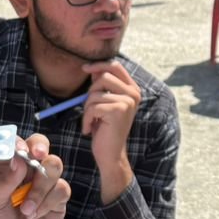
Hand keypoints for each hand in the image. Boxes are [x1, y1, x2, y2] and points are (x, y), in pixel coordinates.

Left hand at [0, 133, 70, 218]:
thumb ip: (3, 182)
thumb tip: (17, 160)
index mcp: (5, 168)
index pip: (15, 144)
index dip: (18, 143)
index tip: (19, 150)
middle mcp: (26, 171)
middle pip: (40, 146)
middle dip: (40, 148)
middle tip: (36, 155)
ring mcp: (43, 184)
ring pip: (54, 166)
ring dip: (41, 187)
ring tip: (26, 210)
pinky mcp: (57, 200)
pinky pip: (62, 189)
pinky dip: (49, 201)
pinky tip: (35, 216)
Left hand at [82, 61, 142, 175]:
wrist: (110, 154)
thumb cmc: (105, 128)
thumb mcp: (104, 103)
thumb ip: (102, 86)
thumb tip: (92, 68)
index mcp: (132, 89)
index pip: (116, 66)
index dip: (99, 65)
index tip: (85, 68)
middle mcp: (133, 93)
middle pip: (104, 76)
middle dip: (90, 92)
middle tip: (90, 108)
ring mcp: (127, 102)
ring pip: (95, 94)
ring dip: (87, 109)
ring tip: (91, 121)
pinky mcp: (118, 111)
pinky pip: (92, 107)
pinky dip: (86, 119)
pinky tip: (90, 129)